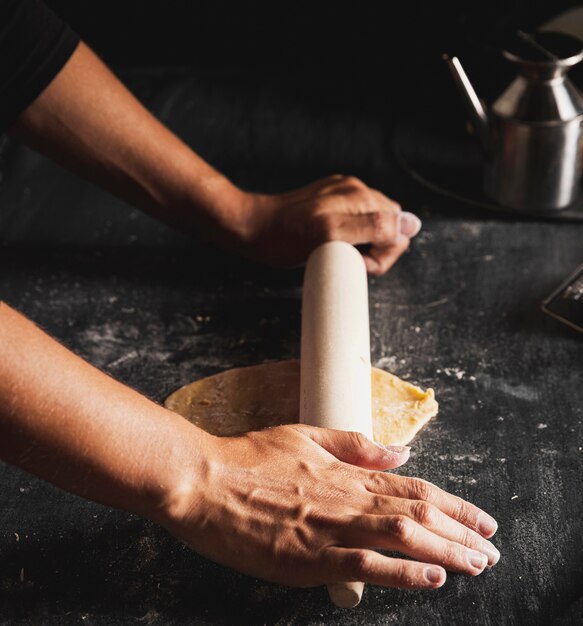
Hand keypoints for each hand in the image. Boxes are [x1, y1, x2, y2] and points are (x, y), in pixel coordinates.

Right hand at [160, 425, 498, 589]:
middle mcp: (346, 497)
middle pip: (418, 511)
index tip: (481, 518)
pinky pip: (368, 564)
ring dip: (447, 550)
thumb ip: (353, 444)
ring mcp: (330, 527)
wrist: (204, 480)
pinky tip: (433, 579)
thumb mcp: (303, 436)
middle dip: (461, 530)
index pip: (412, 486)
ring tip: (478, 562)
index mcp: (345, 471)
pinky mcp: (309, 557)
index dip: (453, 503)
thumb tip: (397, 450)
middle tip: (492, 546)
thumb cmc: (248, 457)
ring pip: (403, 535)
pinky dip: (405, 573)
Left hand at [242, 175, 421, 275]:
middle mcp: (356, 191)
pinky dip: (348, 241)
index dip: (382, 254)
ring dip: (360, 248)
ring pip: (373, 229)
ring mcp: (343, 196)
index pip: (399, 228)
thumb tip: (412, 225)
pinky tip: (328, 245)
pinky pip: (355, 226)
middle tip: (342, 258)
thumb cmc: (285, 237)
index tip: (356, 261)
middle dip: (373, 251)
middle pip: (389, 228)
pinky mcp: (331, 204)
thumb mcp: (329, 236)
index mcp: (360, 195)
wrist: (252, 229)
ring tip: (332, 252)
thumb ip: (373, 227)